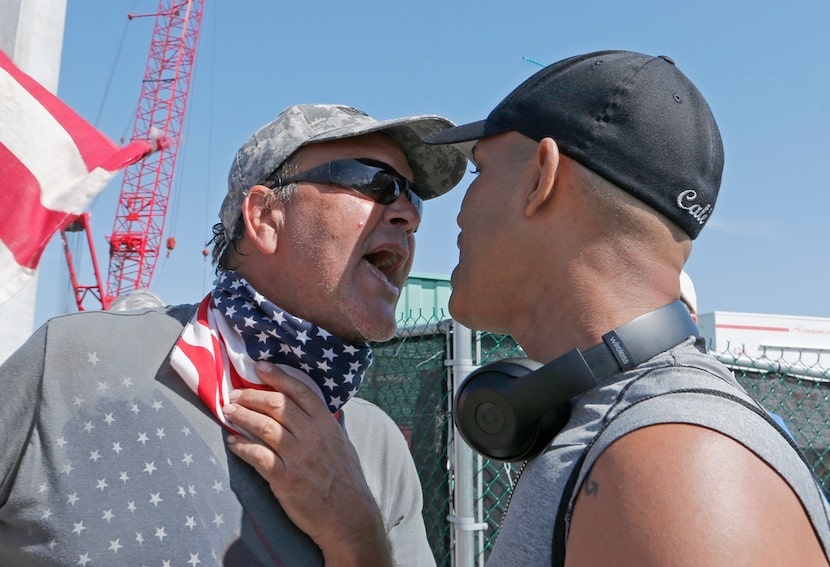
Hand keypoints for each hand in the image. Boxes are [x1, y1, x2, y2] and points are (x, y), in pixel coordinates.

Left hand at [222, 361, 391, 565]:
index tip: (261, 366)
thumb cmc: (345, 480)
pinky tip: (232, 442)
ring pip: (262, 426)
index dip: (279, 376)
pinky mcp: (284, 478)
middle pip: (276, 405)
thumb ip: (324, 425)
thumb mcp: (341, 444)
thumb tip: (308, 410)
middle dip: (251, 396)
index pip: (300, 391)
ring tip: (228, 411)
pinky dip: (241, 447)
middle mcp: (312, 436)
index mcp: (327, 425)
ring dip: (241, 416)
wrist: (348, 516)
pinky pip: (256, 456)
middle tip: (235, 394)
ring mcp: (297, 456)